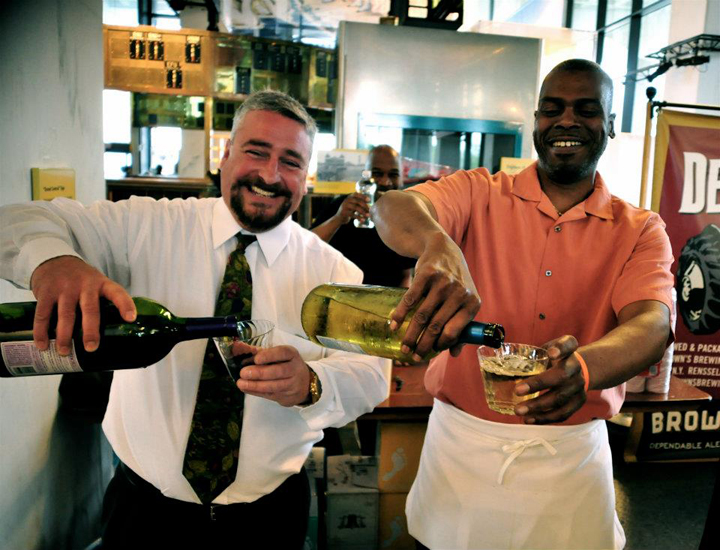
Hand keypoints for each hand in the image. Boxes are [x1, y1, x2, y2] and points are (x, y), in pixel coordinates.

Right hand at [30, 256, 135, 354]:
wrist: (54, 260)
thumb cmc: (81, 279)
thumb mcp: (97, 283)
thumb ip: (104, 302)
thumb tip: (113, 334)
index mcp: (102, 284)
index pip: (117, 293)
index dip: (125, 305)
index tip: (131, 318)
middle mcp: (85, 285)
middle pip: (90, 309)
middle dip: (91, 330)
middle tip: (91, 348)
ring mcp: (64, 288)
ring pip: (65, 315)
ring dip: (64, 336)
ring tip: (65, 352)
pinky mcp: (46, 292)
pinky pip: (43, 314)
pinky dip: (42, 331)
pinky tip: (42, 344)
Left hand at [235, 345, 311, 406]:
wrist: (304, 384)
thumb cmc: (285, 364)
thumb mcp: (278, 355)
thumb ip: (259, 352)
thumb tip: (239, 347)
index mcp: (292, 354)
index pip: (283, 353)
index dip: (270, 355)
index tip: (256, 359)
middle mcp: (295, 369)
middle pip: (278, 371)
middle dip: (260, 373)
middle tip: (243, 372)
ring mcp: (292, 384)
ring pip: (274, 386)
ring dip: (255, 385)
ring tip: (241, 383)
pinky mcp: (286, 396)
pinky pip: (270, 395)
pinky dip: (256, 392)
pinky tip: (246, 389)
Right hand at [335, 193, 370, 224]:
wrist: (339, 218)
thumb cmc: (348, 211)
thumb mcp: (353, 206)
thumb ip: (359, 204)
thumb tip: (370, 206)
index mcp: (349, 197)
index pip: (356, 194)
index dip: (363, 196)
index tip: (369, 200)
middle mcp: (346, 200)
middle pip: (358, 201)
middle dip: (365, 206)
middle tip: (370, 210)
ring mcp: (345, 206)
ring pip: (356, 207)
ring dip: (363, 212)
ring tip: (368, 216)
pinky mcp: (344, 212)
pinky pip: (353, 214)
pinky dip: (359, 217)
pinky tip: (363, 220)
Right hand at [390, 233, 480, 360]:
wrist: (444, 250)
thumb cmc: (455, 283)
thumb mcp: (465, 301)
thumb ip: (462, 327)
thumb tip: (454, 354)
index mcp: (472, 303)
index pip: (454, 331)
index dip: (440, 345)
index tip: (430, 353)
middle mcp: (459, 293)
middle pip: (436, 326)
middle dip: (423, 345)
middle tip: (413, 355)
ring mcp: (443, 283)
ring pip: (422, 316)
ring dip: (410, 334)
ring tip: (404, 346)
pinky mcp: (427, 274)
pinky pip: (410, 299)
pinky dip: (400, 314)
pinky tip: (394, 325)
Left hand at [514, 335, 586, 423]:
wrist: (577, 371)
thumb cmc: (554, 359)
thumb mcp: (547, 349)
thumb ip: (533, 354)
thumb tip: (503, 365)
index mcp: (568, 350)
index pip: (569, 344)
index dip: (561, 348)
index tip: (551, 353)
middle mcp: (576, 368)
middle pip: (561, 376)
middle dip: (538, 384)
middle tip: (517, 390)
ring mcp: (579, 386)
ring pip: (560, 399)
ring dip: (538, 406)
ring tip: (518, 411)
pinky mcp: (578, 402)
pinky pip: (563, 413)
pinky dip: (545, 418)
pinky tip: (529, 419)